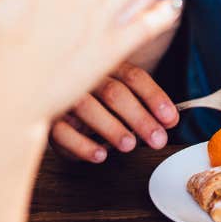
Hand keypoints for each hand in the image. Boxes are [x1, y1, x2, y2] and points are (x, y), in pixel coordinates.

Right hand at [50, 62, 178, 162]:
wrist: (50, 97)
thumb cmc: (95, 101)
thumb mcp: (118, 97)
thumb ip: (143, 105)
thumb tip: (169, 121)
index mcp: (106, 67)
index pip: (133, 77)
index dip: (154, 97)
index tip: (171, 119)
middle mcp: (85, 77)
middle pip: (113, 91)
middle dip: (138, 117)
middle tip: (157, 139)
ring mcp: (64, 96)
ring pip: (86, 106)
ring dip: (111, 127)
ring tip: (129, 145)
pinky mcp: (49, 119)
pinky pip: (62, 131)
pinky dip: (82, 144)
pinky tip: (100, 155)